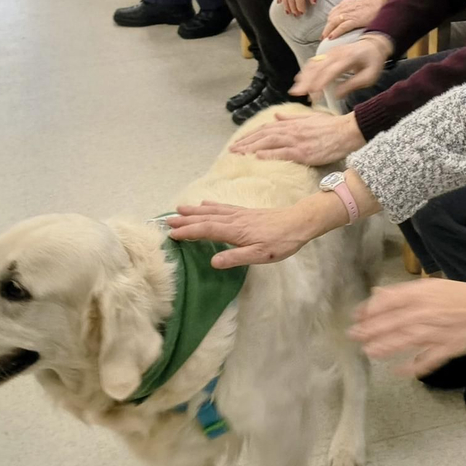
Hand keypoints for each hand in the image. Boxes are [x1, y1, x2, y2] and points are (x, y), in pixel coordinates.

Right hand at [167, 198, 338, 268]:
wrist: (299, 222)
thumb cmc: (281, 242)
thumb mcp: (260, 256)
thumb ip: (236, 258)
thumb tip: (213, 262)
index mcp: (235, 231)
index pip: (206, 230)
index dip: (188, 232)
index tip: (171, 233)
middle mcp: (234, 220)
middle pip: (205, 218)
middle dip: (186, 220)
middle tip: (167, 220)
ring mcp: (240, 214)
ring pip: (212, 211)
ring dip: (195, 211)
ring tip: (179, 209)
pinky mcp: (246, 212)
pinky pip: (224, 207)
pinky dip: (211, 205)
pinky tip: (206, 203)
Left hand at [229, 109, 365, 165]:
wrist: (348, 132)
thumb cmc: (332, 126)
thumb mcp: (310, 118)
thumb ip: (291, 118)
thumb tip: (276, 116)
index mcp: (292, 125)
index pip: (266, 129)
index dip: (250, 135)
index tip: (239, 142)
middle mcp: (291, 132)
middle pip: (263, 136)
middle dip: (245, 142)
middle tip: (231, 150)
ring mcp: (297, 142)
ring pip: (268, 143)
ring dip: (251, 148)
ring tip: (237, 154)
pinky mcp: (303, 152)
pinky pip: (282, 153)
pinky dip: (269, 154)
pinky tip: (257, 157)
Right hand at [289, 34, 393, 99]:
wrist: (373, 44)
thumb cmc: (372, 62)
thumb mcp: (369, 76)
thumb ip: (352, 85)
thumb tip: (337, 95)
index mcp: (348, 58)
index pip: (331, 70)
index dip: (321, 81)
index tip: (313, 92)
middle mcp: (336, 54)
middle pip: (318, 67)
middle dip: (307, 81)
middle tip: (298, 94)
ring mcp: (330, 52)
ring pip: (313, 64)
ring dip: (303, 77)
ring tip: (296, 90)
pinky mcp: (327, 54)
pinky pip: (313, 62)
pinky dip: (305, 71)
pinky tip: (299, 80)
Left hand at [323, 0, 388, 39]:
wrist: (384, 1)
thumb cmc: (375, 4)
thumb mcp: (360, 5)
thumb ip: (354, 10)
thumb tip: (352, 18)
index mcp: (346, 3)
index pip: (333, 13)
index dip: (329, 22)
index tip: (327, 28)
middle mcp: (345, 7)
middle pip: (331, 18)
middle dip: (326, 28)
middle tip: (323, 36)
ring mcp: (349, 13)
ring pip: (333, 23)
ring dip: (327, 31)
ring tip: (324, 39)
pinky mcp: (355, 19)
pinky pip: (342, 27)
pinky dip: (335, 32)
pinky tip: (331, 38)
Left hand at [350, 282, 465, 377]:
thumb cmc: (461, 296)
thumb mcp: (432, 285)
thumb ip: (405, 292)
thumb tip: (379, 294)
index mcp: (423, 293)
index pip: (389, 301)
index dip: (370, 309)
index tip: (356, 316)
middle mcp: (426, 312)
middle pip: (392, 322)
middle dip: (370, 330)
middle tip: (354, 336)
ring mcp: (436, 332)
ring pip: (405, 341)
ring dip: (385, 347)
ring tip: (369, 352)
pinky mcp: (445, 349)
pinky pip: (426, 360)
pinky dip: (412, 367)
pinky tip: (398, 371)